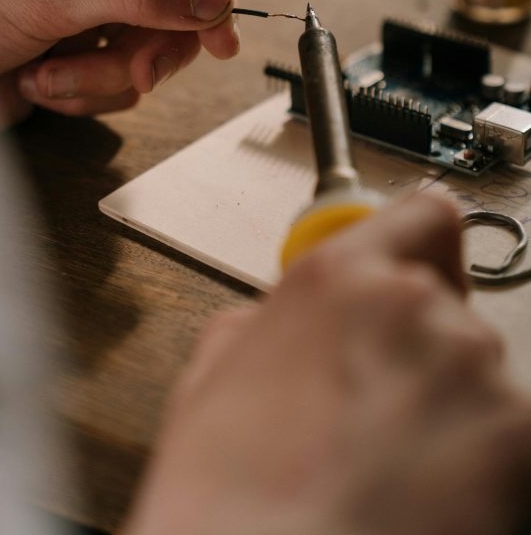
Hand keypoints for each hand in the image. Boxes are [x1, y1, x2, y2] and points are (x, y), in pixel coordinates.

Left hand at [0, 0, 238, 122]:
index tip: (222, 38)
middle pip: (175, 5)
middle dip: (147, 49)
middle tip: (134, 76)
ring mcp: (91, 9)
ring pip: (150, 52)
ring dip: (102, 78)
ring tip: (47, 76)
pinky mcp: (82, 54)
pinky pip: (121, 84)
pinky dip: (83, 94)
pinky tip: (36, 83)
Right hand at [123, 194, 530, 534]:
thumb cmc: (230, 497)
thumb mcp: (212, 378)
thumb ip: (264, 322)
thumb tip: (279, 324)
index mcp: (337, 278)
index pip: (423, 215)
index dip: (423, 244)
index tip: (420, 267)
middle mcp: (414, 306)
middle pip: (448, 306)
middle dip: (420, 349)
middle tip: (377, 410)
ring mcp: (473, 370)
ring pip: (478, 373)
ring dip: (450, 407)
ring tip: (394, 467)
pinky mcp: (520, 440)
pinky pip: (510, 434)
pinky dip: (483, 462)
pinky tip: (424, 498)